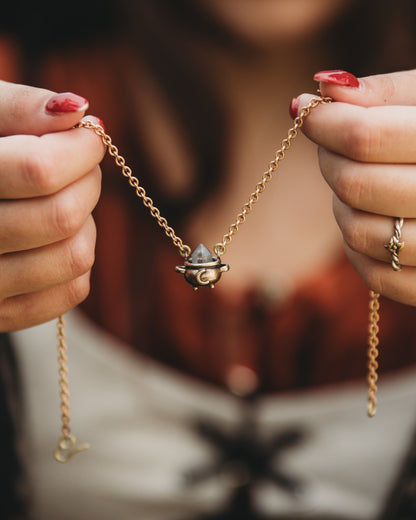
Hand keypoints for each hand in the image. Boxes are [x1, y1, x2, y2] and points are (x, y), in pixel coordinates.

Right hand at [0, 80, 104, 329]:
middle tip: (76, 165)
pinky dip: (78, 259)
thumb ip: (19, 107)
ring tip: (63, 199)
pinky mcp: (4, 314)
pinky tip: (56, 236)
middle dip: (87, 181)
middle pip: (62, 216)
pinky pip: (72, 291)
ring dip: (85, 221)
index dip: (79, 149)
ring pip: (74, 257)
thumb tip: (78, 110)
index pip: (39, 171)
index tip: (88, 135)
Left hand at [296, 69, 415, 304]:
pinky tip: (368, 216)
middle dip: (329, 158)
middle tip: (331, 142)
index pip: (367, 137)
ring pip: (357, 232)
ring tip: (355, 177)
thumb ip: (388, 93)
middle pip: (356, 185)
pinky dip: (357, 246)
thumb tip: (324, 85)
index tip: (306, 109)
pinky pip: (374, 275)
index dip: (325, 121)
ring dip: (341, 202)